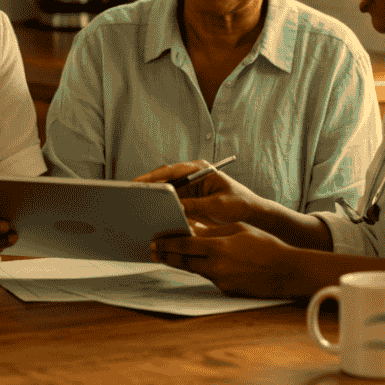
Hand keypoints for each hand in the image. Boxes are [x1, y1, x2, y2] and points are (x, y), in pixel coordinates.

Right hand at [135, 160, 263, 219]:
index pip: (172, 170)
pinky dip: (162, 208)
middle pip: (165, 179)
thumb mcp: (218, 205)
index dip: (154, 176)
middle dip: (149, 185)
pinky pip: (171, 203)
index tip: (140, 182)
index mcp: (200, 169)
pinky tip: (153, 215)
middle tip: (132, 194)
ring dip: (154, 198)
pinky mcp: (189, 201)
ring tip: (138, 205)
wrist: (253, 215)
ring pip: (166, 191)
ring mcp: (190, 188)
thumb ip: (196, 205)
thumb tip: (176, 208)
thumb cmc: (240, 204)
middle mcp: (192, 176)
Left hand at [150, 222, 297, 298]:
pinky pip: (208, 277)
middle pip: (183, 261)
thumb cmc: (266, 246)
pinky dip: (199, 269)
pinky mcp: (226, 290)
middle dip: (166, 255)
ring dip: (179, 263)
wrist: (287, 272)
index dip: (167, 243)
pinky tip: (194, 263)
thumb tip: (190, 227)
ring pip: (193, 270)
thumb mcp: (238, 229)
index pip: (184, 245)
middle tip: (152, 250)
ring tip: (165, 256)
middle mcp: (217, 267)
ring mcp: (221, 281)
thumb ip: (211, 229)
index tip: (155, 240)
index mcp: (219, 248)